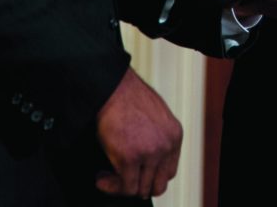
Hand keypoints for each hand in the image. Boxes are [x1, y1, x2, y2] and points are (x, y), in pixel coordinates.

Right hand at [95, 67, 182, 197]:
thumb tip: (147, 162)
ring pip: (140, 189)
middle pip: (158, 184)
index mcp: (174, 135)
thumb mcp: (155, 116)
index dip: (152, 177)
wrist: (112, 86)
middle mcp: (166, 146)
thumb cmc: (127, 96)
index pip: (169, 171)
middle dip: (140, 185)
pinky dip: (111, 187)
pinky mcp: (130, 158)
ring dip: (123, 186)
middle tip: (124, 181)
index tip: (138, 175)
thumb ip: (158, 138)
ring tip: (109, 179)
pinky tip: (102, 179)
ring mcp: (150, 154)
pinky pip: (124, 186)